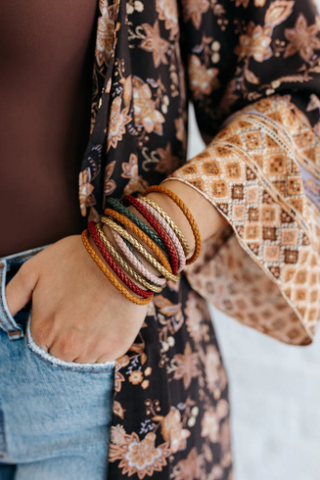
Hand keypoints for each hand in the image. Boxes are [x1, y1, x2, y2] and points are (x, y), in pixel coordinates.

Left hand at [5, 235, 147, 362]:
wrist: (120, 256)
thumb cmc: (76, 259)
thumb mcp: (33, 270)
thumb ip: (10, 297)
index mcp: (43, 331)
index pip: (38, 347)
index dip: (48, 331)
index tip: (58, 316)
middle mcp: (66, 347)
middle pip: (58, 357)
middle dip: (63, 341)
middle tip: (76, 317)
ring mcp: (92, 350)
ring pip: (80, 362)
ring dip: (82, 347)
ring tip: (90, 320)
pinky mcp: (116, 348)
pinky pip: (102, 361)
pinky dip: (101, 348)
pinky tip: (103, 327)